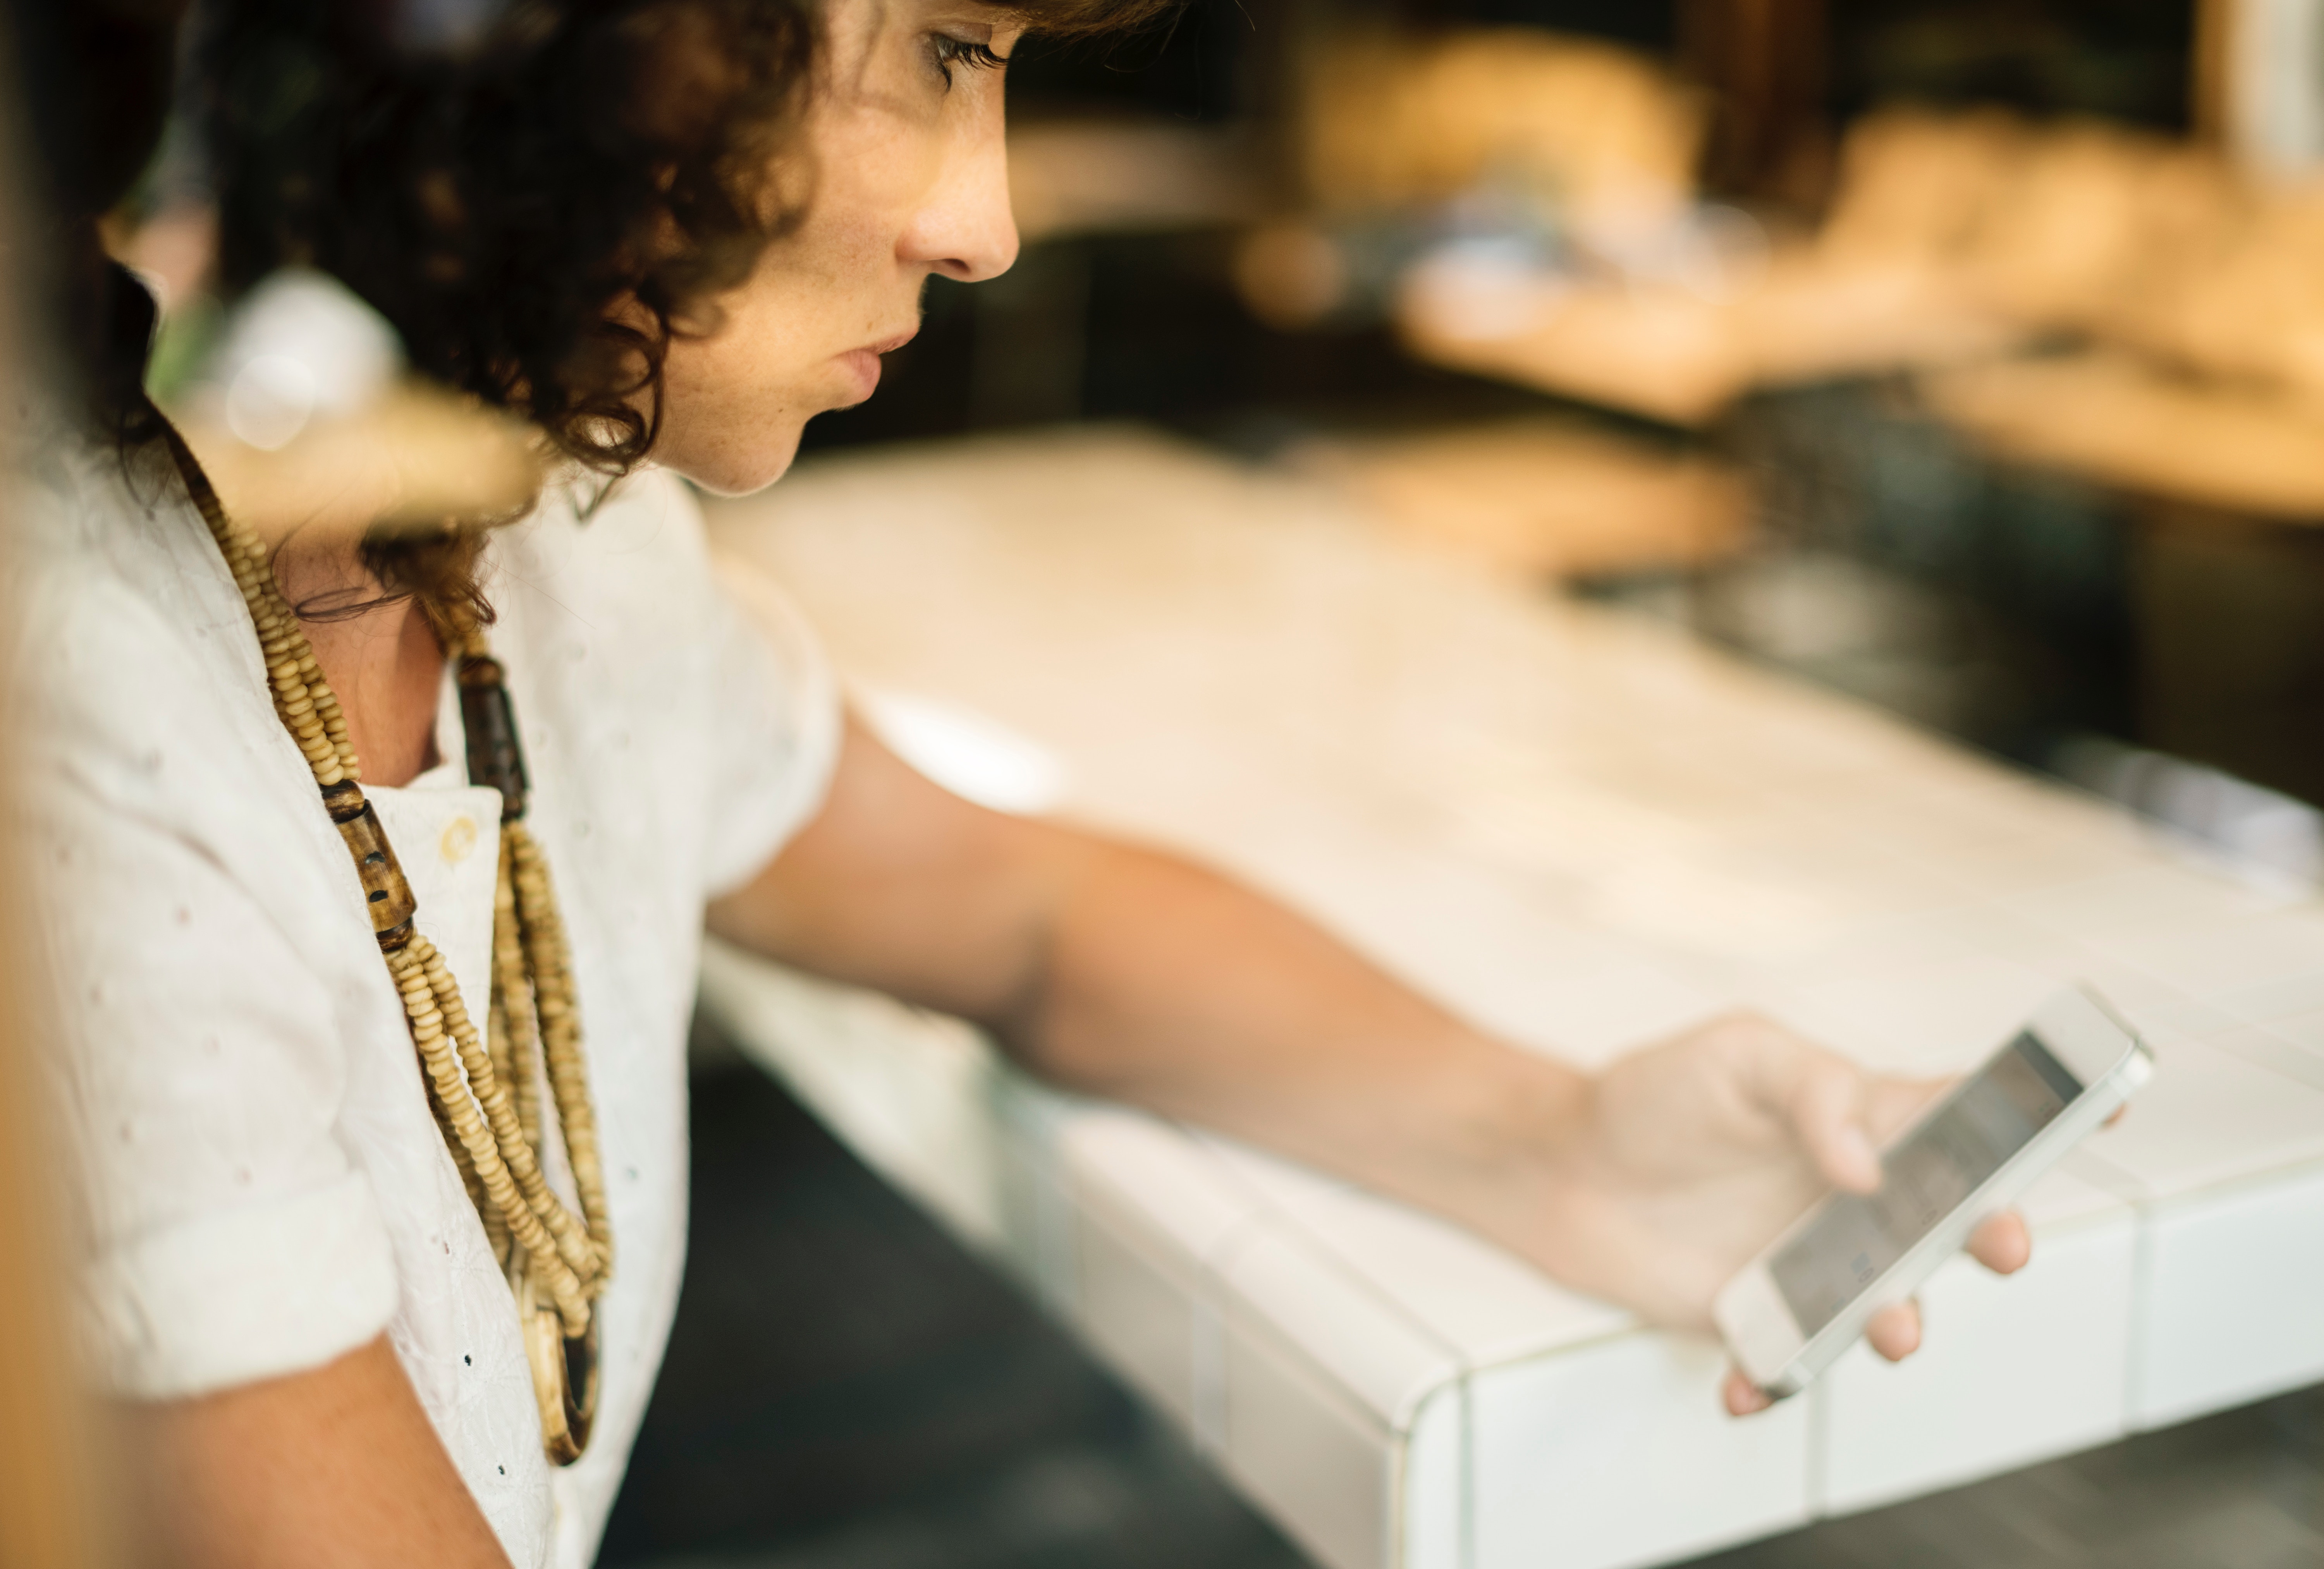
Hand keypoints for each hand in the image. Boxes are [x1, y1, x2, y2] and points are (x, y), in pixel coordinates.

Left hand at [1515, 1012, 2029, 1414]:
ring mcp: (1820, 1262)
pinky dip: (1777, 1379)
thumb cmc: (1656, 1096)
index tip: (2102, 1104)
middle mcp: (1861, 1199)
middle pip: (1952, 1223)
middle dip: (1993, 1235)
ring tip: (1888, 1329)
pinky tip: (1750, 1381)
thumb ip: (1812, 1091)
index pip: (1967, 1113)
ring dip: (1898, 1324)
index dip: (2039, 1111)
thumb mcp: (1736, 1055)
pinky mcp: (1764, 1315)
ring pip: (1889, 1305)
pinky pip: (1792, 1362)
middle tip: (2001, 1242)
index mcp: (1867, 1121)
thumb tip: (1865, 1164)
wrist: (1568, 1164)